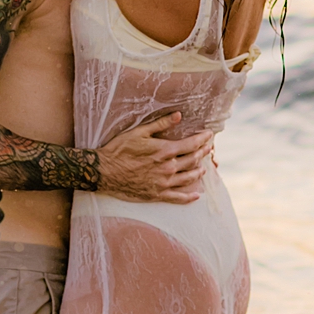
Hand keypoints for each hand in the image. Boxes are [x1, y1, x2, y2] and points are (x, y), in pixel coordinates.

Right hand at [95, 113, 212, 203]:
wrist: (104, 172)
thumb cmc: (119, 150)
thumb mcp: (139, 132)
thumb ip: (161, 124)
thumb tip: (178, 115)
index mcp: (164, 151)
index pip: (191, 144)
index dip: (202, 139)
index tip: (209, 134)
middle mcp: (167, 168)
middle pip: (192, 160)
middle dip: (202, 153)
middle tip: (208, 148)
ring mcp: (163, 183)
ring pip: (188, 178)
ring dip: (198, 172)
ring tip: (203, 168)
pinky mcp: (157, 195)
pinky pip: (178, 198)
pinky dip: (189, 197)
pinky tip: (196, 196)